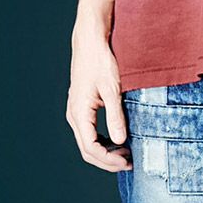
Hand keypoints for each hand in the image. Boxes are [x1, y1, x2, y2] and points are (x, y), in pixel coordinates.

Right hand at [65, 18, 132, 171]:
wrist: (90, 41)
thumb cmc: (100, 60)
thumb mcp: (112, 88)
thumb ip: (116, 116)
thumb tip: (121, 141)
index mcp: (79, 112)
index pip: (91, 148)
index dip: (109, 160)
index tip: (127, 161)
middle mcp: (74, 114)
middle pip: (87, 149)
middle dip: (107, 160)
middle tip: (129, 162)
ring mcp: (76, 110)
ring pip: (87, 141)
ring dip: (105, 151)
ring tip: (125, 153)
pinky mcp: (81, 105)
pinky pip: (88, 131)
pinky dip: (101, 140)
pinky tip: (116, 139)